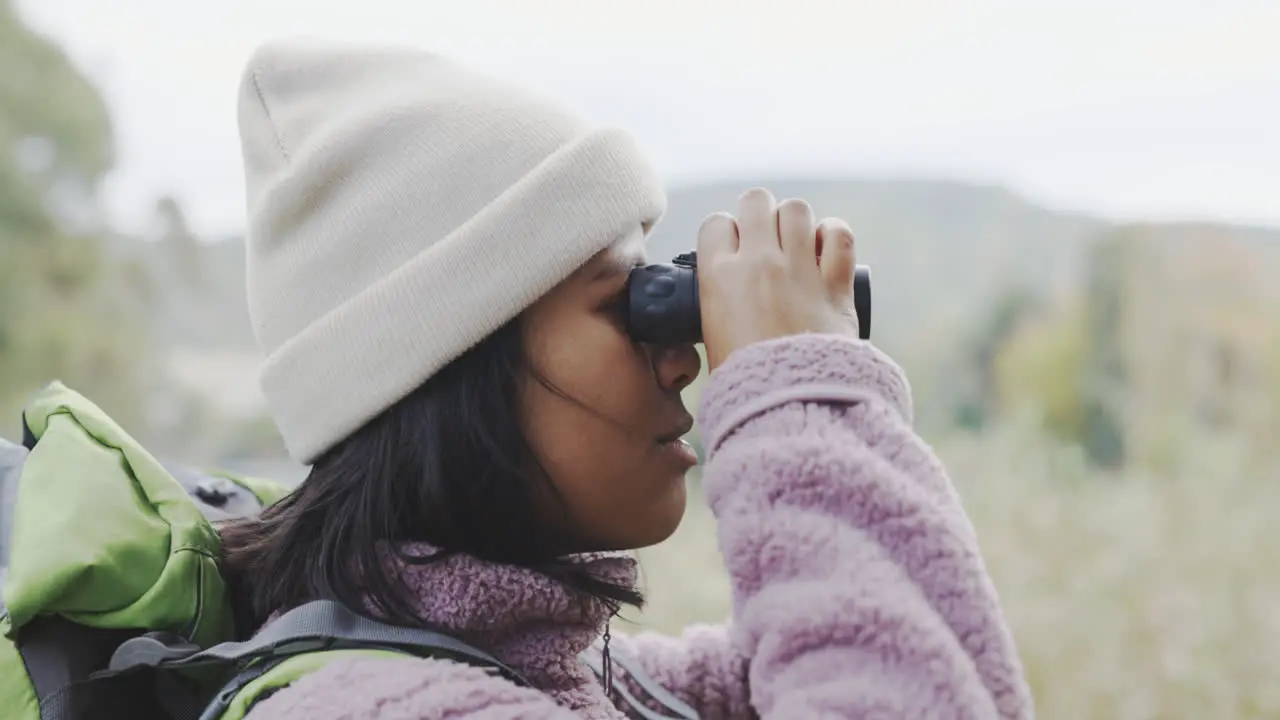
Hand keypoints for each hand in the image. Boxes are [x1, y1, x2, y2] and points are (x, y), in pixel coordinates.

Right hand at [696, 187, 859, 371]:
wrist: (788, 406)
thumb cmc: (745, 381)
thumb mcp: (712, 337)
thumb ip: (718, 303)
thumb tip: (725, 291)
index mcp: (719, 277)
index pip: (715, 224)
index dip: (724, 234)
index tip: (731, 249)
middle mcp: (758, 263)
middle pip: (756, 201)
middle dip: (759, 214)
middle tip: (765, 239)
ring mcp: (799, 269)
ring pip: (797, 209)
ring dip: (795, 222)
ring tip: (797, 244)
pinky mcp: (835, 283)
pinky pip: (839, 234)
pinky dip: (833, 235)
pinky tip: (827, 249)